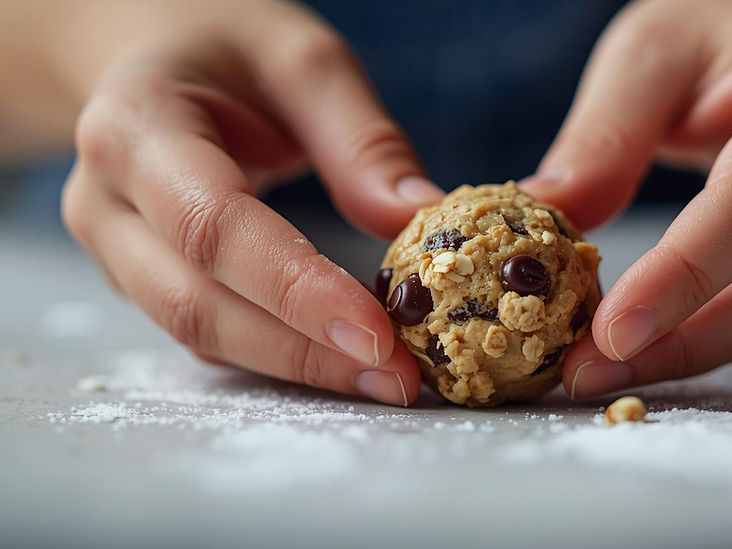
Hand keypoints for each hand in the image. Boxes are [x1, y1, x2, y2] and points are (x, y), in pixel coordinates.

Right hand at [61, 0, 443, 405]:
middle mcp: (107, 197)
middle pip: (197, 301)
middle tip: (400, 379)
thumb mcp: (301, 57)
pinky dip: (276, 353)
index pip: (214, 226)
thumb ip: (358, 137)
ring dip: (296, 366)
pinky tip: (340, 362)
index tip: (376, 333)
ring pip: (198, 331)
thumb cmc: (225, 46)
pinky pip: (207, 329)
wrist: (149, 55)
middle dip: (304, 351)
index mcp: (136, 125)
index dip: (294, 288)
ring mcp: (113, 247)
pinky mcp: (139, 276)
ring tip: (386, 381)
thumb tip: (418, 216)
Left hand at [521, 0, 731, 397]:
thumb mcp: (651, 52)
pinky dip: (710, 336)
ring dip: (692, 353)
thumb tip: (548, 215)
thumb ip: (605, 132)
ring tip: (601, 370)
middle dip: (684, 341)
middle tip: (589, 373)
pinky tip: (646, 347)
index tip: (611, 332)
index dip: (687, 275)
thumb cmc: (725, 26)